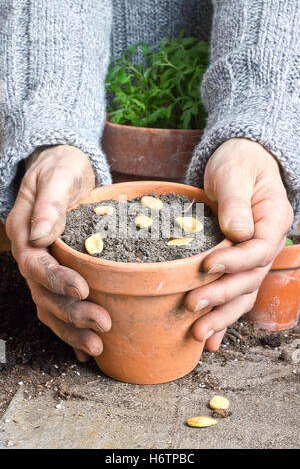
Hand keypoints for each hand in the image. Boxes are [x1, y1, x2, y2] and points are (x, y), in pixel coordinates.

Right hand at [6, 145, 111, 361]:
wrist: (65, 169)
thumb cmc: (62, 167)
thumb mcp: (59, 174)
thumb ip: (50, 202)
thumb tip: (41, 233)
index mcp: (25, 232)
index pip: (36, 264)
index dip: (57, 280)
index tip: (83, 289)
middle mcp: (31, 254)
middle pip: (43, 293)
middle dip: (72, 313)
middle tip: (102, 327)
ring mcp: (44, 267)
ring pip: (50, 306)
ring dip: (71, 330)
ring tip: (97, 346)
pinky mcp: (59, 273)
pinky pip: (59, 305)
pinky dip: (70, 329)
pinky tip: (86, 348)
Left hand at [185, 138, 293, 350]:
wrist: (238, 164)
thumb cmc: (237, 163)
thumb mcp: (234, 173)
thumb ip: (236, 201)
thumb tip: (238, 232)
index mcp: (272, 221)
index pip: (258, 250)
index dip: (235, 262)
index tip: (207, 266)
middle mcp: (267, 244)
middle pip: (249, 279)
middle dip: (221, 295)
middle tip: (193, 306)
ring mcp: (253, 258)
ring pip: (242, 293)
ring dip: (221, 315)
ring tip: (198, 334)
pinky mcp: (237, 264)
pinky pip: (233, 293)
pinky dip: (222, 315)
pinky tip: (209, 338)